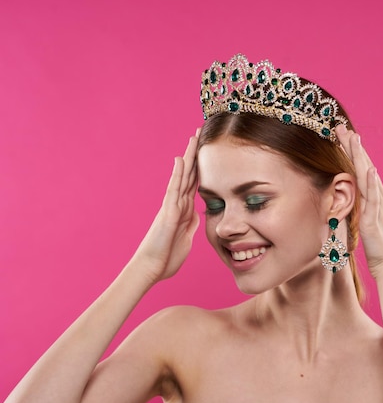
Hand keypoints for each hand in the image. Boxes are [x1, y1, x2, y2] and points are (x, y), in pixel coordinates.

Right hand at [130, 130, 199, 283]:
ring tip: (193, 137)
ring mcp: (172, 206)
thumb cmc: (167, 257)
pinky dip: (177, 174)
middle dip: (196, 154)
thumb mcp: (186, 238)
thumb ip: (191, 223)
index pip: (196, 183)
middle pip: (189, 174)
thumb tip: (198, 213)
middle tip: (201, 134)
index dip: (203, 167)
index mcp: (185, 210)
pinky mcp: (168, 213)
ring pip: (182, 176)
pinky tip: (181, 159)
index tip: (210, 151)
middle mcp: (177, 203)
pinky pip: (173, 190)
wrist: (151, 269)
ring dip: (188, 157)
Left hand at [336, 125, 382, 275]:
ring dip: (361, 158)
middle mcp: (377, 198)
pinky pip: (374, 201)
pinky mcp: (374, 221)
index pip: (363, 168)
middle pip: (363, 166)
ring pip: (367, 178)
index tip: (343, 132)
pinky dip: (373, 185)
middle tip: (340, 126)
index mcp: (376, 196)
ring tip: (353, 138)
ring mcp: (376, 208)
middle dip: (352, 146)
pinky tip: (371, 169)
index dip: (354, 150)